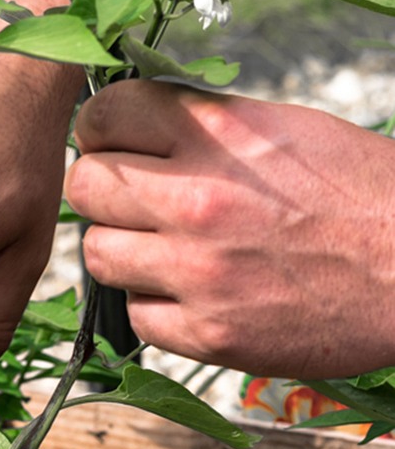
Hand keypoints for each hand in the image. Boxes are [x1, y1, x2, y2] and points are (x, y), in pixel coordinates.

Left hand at [65, 79, 394, 378]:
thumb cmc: (363, 194)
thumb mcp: (284, 129)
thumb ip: (203, 127)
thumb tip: (138, 129)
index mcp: (219, 133)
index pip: (104, 114)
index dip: (104, 130)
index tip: (118, 144)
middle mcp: (198, 198)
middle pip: (85, 186)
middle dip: (103, 190)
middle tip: (134, 201)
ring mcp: (199, 270)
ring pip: (97, 254)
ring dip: (123, 251)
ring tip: (165, 250)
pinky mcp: (211, 333)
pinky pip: (137, 316)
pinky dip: (157, 306)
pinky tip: (193, 294)